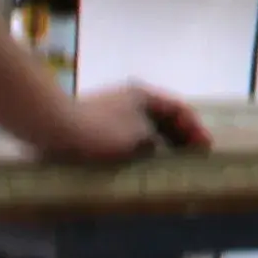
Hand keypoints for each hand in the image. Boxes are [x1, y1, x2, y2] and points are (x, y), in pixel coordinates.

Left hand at [32, 84, 206, 163]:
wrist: (53, 128)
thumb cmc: (100, 131)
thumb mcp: (137, 138)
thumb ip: (155, 142)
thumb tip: (157, 148)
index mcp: (144, 95)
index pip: (179, 108)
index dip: (195, 128)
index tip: (205, 148)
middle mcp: (130, 98)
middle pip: (163, 116)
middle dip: (179, 135)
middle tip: (191, 157)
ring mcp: (112, 110)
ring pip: (145, 126)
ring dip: (159, 142)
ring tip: (168, 163)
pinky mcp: (96, 124)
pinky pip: (128, 134)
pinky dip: (140, 146)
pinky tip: (139, 162)